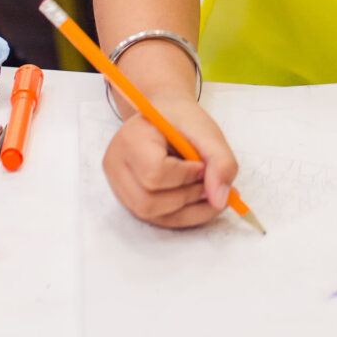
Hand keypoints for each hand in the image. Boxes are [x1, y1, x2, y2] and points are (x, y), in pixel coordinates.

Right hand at [102, 92, 238, 228]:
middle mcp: (116, 165)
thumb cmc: (182, 120)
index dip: (185, 175)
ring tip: (206, 189)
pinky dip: (184, 215)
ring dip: (188, 209)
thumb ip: (221, 161)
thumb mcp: (207, 131)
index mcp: (131, 138)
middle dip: (187, 196)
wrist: (164, 116)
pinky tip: (200, 200)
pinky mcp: (129, 200)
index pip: (154, 173)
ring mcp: (119, 186)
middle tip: (209, 181)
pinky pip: (157, 220)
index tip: (202, 164)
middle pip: (148, 202)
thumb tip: (221, 199)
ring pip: (152, 216)